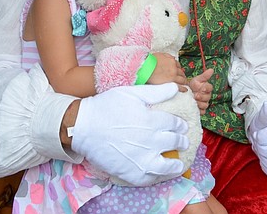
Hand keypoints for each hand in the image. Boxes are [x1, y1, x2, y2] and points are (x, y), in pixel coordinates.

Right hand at [71, 84, 188, 185]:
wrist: (83, 127)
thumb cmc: (106, 106)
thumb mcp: (132, 93)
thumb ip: (156, 92)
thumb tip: (176, 88)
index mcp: (152, 121)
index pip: (175, 124)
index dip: (180, 125)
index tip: (182, 126)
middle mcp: (151, 141)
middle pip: (174, 142)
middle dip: (181, 141)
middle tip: (183, 141)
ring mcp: (142, 159)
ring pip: (168, 165)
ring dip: (175, 164)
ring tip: (178, 163)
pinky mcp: (131, 173)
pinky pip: (151, 178)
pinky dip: (158, 176)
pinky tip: (161, 173)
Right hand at [148, 53, 187, 89]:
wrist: (145, 68)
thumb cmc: (150, 61)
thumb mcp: (159, 55)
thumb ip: (167, 56)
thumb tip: (172, 58)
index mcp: (171, 61)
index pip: (178, 65)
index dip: (178, 69)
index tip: (178, 71)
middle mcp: (174, 68)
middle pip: (181, 72)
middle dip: (181, 75)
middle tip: (181, 78)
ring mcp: (173, 76)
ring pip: (182, 79)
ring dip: (183, 81)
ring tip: (184, 84)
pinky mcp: (171, 83)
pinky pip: (180, 86)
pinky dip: (183, 88)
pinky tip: (185, 89)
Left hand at [189, 68, 213, 111]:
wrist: (185, 93)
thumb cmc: (192, 86)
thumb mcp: (197, 79)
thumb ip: (204, 76)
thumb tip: (211, 70)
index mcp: (207, 88)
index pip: (210, 88)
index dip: (206, 88)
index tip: (202, 88)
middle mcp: (206, 96)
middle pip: (207, 98)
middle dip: (201, 96)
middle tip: (195, 95)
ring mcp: (203, 103)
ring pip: (205, 105)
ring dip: (200, 104)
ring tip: (194, 101)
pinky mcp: (200, 109)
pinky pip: (202, 112)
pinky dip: (199, 110)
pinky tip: (195, 108)